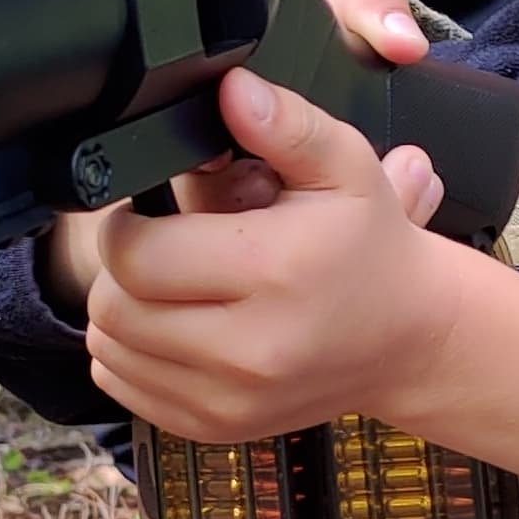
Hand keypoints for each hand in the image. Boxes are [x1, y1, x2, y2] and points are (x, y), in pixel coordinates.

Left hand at [84, 71, 449, 438]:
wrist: (409, 338)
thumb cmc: (368, 246)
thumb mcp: (344, 167)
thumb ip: (285, 123)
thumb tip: (232, 89)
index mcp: (275, 273)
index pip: (135, 256)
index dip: (125, 224)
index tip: (147, 210)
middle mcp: (251, 349)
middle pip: (114, 306)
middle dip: (122, 267)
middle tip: (158, 244)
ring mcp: (232, 400)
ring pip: (110, 350)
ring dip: (121, 311)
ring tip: (168, 284)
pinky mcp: (217, 429)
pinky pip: (125, 388)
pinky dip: (131, 354)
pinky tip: (172, 325)